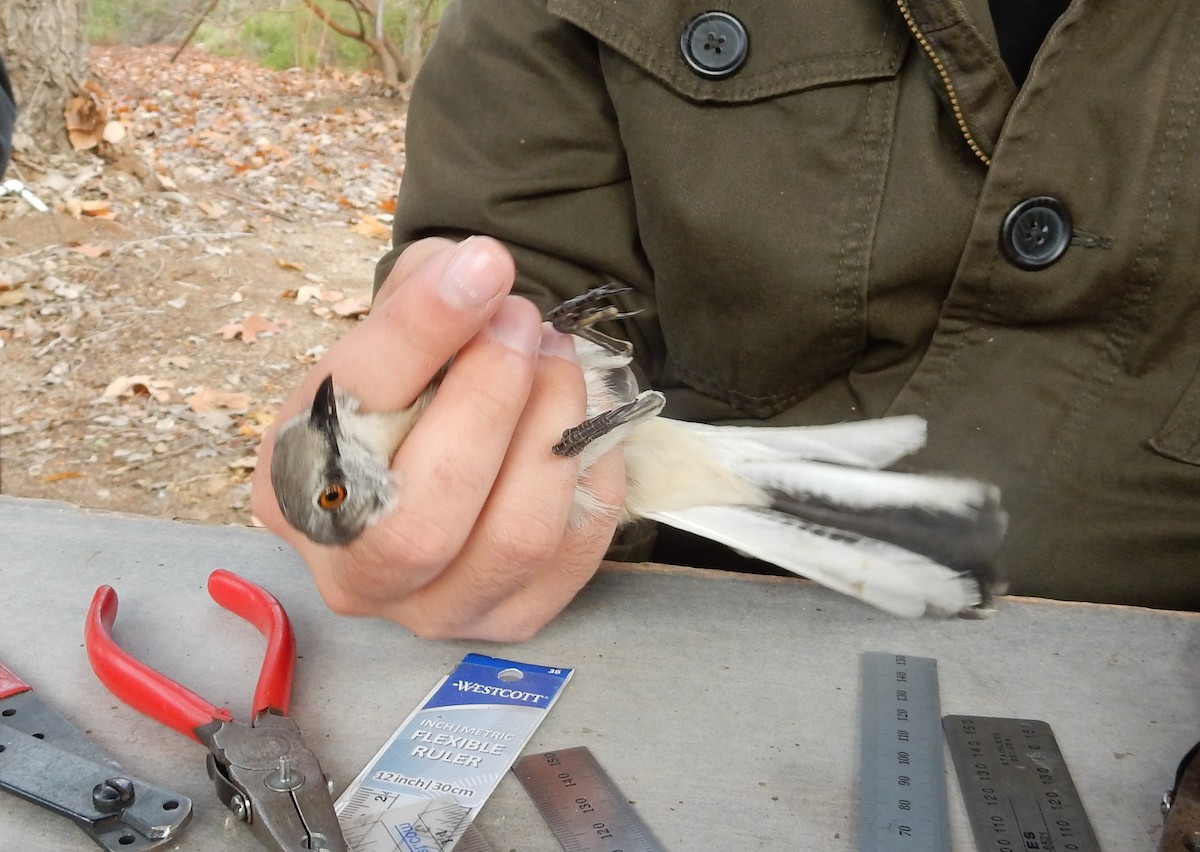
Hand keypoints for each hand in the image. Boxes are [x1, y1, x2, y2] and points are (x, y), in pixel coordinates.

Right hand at [250, 236, 624, 639]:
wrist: (432, 456)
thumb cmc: (404, 391)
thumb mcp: (392, 329)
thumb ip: (423, 293)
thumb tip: (480, 267)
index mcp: (293, 488)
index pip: (350, 414)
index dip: (424, 333)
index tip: (484, 266)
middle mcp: (351, 572)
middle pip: (426, 516)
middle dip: (493, 400)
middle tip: (523, 323)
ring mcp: (434, 611)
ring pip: (512, 539)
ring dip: (554, 431)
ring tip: (557, 362)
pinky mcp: (511, 621)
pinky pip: (574, 554)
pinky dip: (594, 474)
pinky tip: (580, 424)